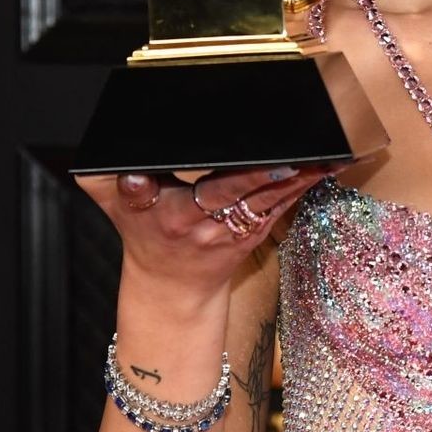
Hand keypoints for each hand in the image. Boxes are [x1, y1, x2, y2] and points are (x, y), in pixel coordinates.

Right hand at [75, 163, 338, 317]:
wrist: (174, 286)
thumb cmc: (145, 233)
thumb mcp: (114, 205)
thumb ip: (103, 178)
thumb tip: (105, 145)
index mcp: (159, 211)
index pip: (155, 192)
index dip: (163, 182)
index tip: (160, 171)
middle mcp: (195, 222)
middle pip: (225, 194)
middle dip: (252, 177)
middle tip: (281, 159)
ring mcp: (230, 230)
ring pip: (264, 200)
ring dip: (294, 180)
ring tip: (322, 156)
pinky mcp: (255, 232)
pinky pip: (281, 205)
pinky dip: (304, 186)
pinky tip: (327, 165)